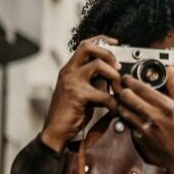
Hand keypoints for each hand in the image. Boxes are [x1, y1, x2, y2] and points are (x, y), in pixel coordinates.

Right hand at [40, 35, 122, 152]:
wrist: (54, 133)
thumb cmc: (69, 115)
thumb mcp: (81, 93)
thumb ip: (94, 82)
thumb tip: (113, 76)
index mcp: (69, 70)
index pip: (84, 45)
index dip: (101, 40)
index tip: (115, 43)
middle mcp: (68, 72)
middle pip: (88, 47)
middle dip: (108, 53)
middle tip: (118, 67)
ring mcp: (72, 82)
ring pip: (98, 65)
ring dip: (114, 76)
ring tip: (119, 89)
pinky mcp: (78, 95)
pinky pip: (103, 94)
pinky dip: (114, 103)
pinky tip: (115, 110)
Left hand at [116, 67, 173, 173]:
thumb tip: (171, 71)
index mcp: (167, 106)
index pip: (142, 88)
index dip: (130, 80)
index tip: (127, 78)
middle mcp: (155, 116)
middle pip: (128, 97)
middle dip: (123, 90)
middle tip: (123, 88)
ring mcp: (145, 128)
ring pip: (123, 109)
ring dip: (122, 103)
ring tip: (124, 101)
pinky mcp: (138, 138)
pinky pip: (126, 123)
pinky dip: (125, 117)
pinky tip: (129, 115)